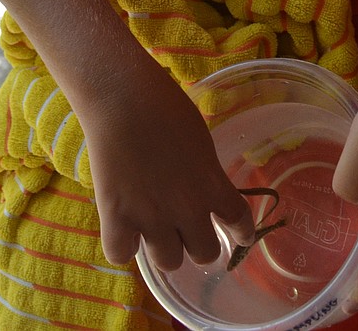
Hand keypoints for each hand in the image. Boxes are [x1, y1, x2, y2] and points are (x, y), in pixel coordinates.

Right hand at [82, 56, 254, 271]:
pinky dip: (122, 244)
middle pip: (205, 254)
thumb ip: (204, 171)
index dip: (241, 233)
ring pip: (168, 262)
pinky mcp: (116, 217)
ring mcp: (151, 217)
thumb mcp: (198, 139)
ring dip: (163, 247)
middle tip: (185, 229)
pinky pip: (122, 254)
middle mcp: (187, 208)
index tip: (240, 237)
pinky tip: (122, 226)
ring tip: (152, 228)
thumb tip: (201, 188)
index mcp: (211, 183)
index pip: (238, 220)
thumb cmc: (162, 103)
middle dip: (197, 243)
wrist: (122, 95)